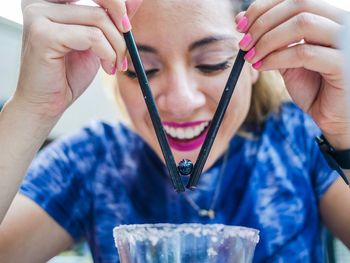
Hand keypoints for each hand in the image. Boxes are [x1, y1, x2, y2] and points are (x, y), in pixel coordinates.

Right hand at [16, 0, 141, 117]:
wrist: (46, 103)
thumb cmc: (68, 74)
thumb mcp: (95, 42)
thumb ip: (110, 20)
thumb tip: (135, 0)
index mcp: (52, 0)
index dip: (115, 3)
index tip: (127, 24)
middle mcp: (40, 1)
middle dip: (120, 15)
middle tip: (128, 34)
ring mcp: (38, 14)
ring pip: (99, 18)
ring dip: (117, 45)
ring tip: (116, 64)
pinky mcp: (43, 34)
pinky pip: (93, 37)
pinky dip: (108, 54)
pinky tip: (107, 69)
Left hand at [236, 0, 349, 148]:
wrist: (333, 117)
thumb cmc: (314, 87)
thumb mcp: (287, 59)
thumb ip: (270, 39)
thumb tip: (242, 18)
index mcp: (329, 18)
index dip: (264, 7)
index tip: (240, 24)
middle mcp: (342, 24)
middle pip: (298, 4)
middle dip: (263, 23)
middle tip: (243, 43)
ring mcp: (346, 42)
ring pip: (302, 24)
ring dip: (268, 40)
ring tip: (250, 56)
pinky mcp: (343, 64)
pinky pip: (304, 53)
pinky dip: (276, 58)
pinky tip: (261, 66)